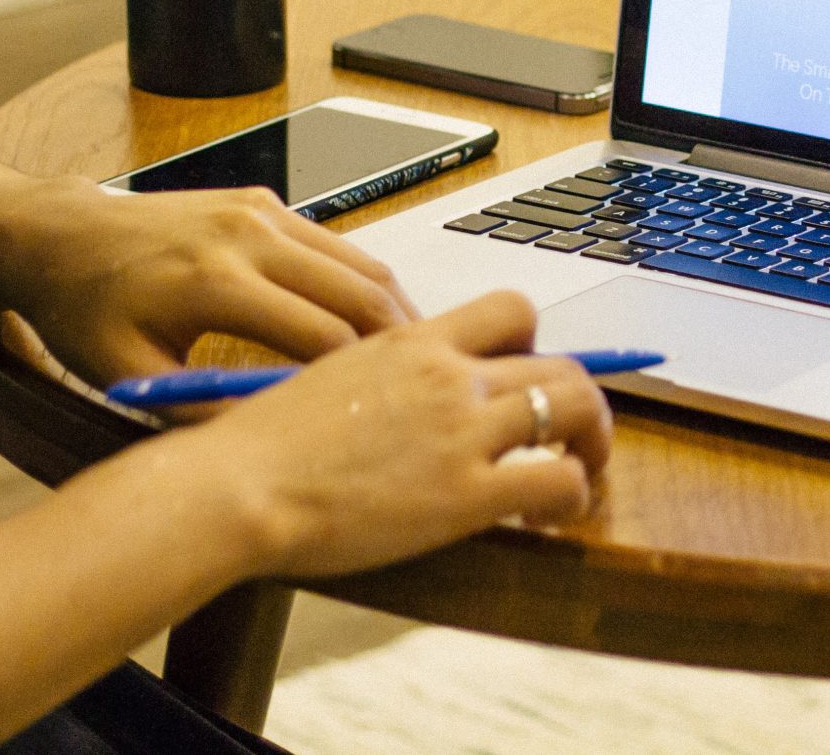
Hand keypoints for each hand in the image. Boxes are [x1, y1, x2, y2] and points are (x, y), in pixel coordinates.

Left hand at [0, 182, 420, 387]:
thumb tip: (277, 445)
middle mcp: (248, 236)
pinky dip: (363, 284)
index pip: (324, 339)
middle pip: (361, 294)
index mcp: (215, 282)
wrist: (62, 236)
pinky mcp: (265, 201)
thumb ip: (204, 411)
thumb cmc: (86, 312)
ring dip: (394, 312)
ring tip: (415, 363)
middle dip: (402, 346)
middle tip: (432, 391)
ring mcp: (262, 211)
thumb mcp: (130, 378)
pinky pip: (335, 246)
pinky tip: (371, 324)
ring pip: (361, 263)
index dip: (363, 385)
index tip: (387, 421)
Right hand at [200, 290, 612, 578]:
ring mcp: (462, 431)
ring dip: (592, 442)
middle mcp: (448, 375)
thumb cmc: (259, 445)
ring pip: (576, 408)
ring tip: (579, 474)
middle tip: (570, 437)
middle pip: (558, 363)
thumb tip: (393, 397)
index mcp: (413, 341)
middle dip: (579, 401)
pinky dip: (572, 496)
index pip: (510, 309)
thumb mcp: (326, 378)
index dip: (536, 343)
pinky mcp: (466, 493)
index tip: (528, 375)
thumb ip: (378, 377)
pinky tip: (547, 519)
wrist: (236, 486)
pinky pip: (559, 480)